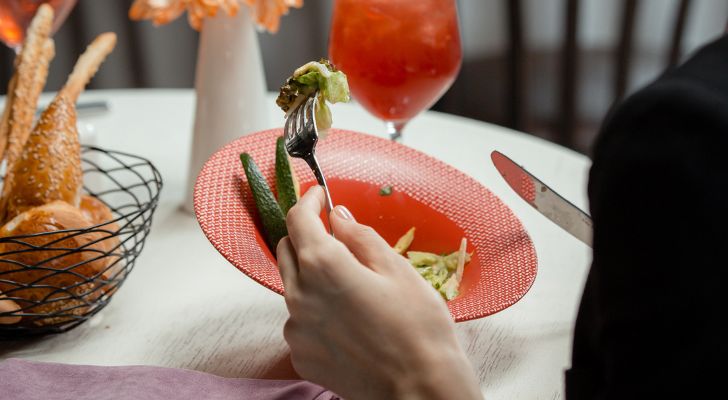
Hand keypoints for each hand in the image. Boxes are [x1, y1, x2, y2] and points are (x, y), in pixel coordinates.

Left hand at [276, 186, 481, 399]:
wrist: (420, 390)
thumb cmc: (418, 328)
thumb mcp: (397, 270)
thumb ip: (360, 237)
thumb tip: (338, 216)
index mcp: (323, 266)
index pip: (298, 219)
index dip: (308, 201)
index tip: (319, 196)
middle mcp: (299, 296)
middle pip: (287, 250)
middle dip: (306, 235)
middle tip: (336, 236)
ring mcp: (296, 329)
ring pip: (291, 286)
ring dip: (310, 274)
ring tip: (350, 285)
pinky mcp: (300, 355)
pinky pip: (299, 320)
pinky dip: (314, 310)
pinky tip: (346, 319)